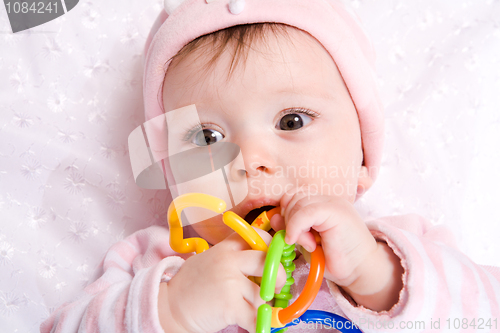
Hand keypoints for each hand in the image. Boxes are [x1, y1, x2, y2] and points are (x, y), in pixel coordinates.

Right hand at [159, 227, 285, 332]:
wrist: (169, 307)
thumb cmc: (190, 286)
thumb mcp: (208, 260)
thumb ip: (231, 258)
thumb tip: (262, 263)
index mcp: (224, 248)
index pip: (255, 236)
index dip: (270, 246)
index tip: (273, 257)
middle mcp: (228, 261)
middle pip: (266, 261)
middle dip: (279, 276)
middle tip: (277, 287)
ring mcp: (229, 283)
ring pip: (262, 294)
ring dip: (260, 306)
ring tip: (248, 309)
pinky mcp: (230, 305)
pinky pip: (255, 317)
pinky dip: (258, 325)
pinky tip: (253, 326)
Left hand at [270, 187, 402, 310]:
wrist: (361, 271)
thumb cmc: (334, 259)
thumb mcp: (305, 241)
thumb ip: (290, 227)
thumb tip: (274, 217)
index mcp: (321, 204)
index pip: (293, 196)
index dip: (285, 213)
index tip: (290, 234)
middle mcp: (328, 199)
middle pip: (293, 197)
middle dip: (289, 220)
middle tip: (300, 241)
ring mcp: (333, 203)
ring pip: (298, 203)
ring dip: (295, 226)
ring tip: (308, 244)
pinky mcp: (336, 212)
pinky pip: (306, 212)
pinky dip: (297, 227)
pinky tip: (305, 243)